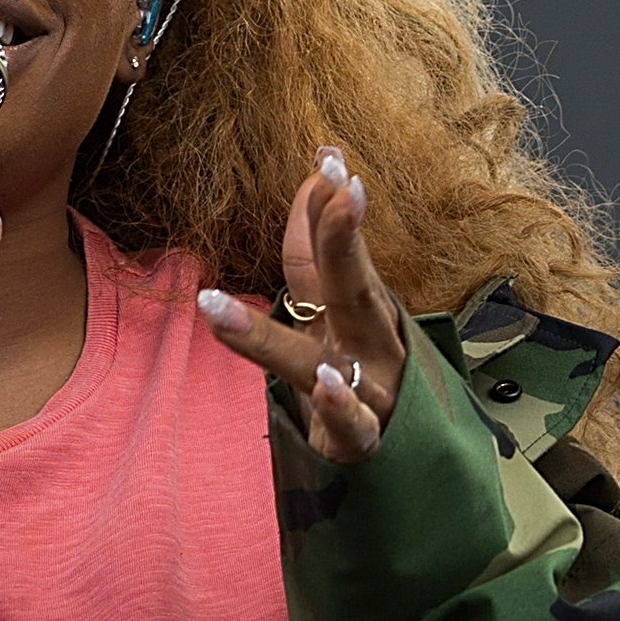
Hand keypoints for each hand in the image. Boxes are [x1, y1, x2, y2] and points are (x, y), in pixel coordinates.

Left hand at [196, 146, 405, 462]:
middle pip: (349, 286)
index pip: (325, 257)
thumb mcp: (335, 320)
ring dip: (264, 335)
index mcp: (353, 313)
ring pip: (316, 359)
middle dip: (340, 236)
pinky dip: (343, 404)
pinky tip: (329, 384)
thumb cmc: (359, 382)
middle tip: (337, 182)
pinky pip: (354, 423)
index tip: (326, 155)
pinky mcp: (362, 441)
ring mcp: (369, 391)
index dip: (319, 208)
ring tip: (214, 305)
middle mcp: (366, 343)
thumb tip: (315, 180)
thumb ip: (318, 260)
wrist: (405, 465)